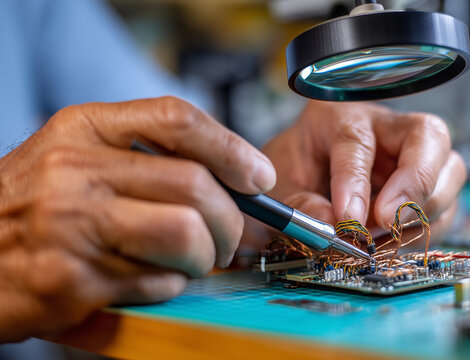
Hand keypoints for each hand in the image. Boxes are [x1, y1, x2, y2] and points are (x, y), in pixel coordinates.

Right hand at [0, 96, 274, 341]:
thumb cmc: (31, 206)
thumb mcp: (76, 156)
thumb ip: (145, 157)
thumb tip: (233, 178)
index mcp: (83, 130)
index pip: (176, 120)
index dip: (232, 148)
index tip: (259, 177)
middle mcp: (75, 171)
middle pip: (195, 185)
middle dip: (231, 220)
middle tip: (228, 236)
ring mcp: (72, 226)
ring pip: (186, 236)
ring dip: (205, 257)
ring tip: (193, 261)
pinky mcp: (72, 281)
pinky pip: (158, 284)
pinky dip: (171, 286)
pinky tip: (150, 281)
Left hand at [263, 101, 464, 238]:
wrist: (302, 180)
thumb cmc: (293, 173)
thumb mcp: (280, 187)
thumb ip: (299, 205)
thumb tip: (332, 225)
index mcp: (340, 116)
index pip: (358, 140)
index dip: (355, 182)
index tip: (348, 220)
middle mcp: (385, 128)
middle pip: (429, 135)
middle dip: (416, 182)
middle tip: (389, 222)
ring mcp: (413, 156)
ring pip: (450, 170)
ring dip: (424, 211)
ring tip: (382, 236)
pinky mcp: (427, 186)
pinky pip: (446, 207)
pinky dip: (424, 230)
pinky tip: (391, 241)